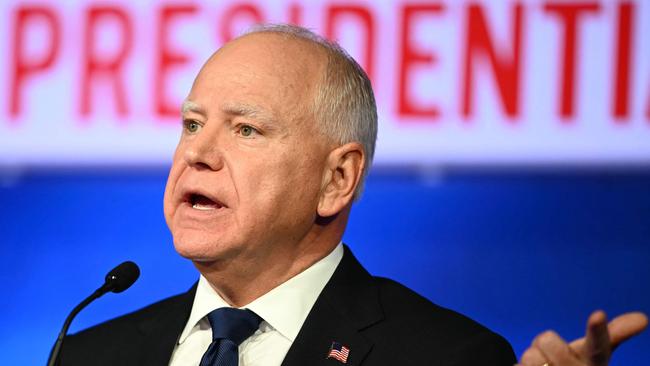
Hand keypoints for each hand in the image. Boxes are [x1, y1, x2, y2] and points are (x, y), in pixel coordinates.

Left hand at [518, 310, 647, 365]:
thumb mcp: (592, 353)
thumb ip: (611, 333)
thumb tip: (643, 318)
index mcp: (596, 363)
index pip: (599, 345)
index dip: (597, 330)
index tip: (598, 314)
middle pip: (547, 339)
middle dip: (544, 344)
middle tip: (553, 357)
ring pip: (530, 354)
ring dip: (531, 358)